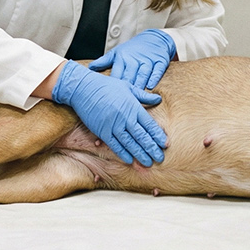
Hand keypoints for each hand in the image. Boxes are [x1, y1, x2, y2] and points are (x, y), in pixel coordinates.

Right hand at [52, 61, 168, 165]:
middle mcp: (125, 118)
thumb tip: (159, 99)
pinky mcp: (102, 131)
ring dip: (139, 154)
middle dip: (152, 149)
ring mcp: (113, 125)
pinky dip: (122, 153)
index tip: (165, 144)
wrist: (84, 88)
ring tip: (148, 163)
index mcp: (133, 107)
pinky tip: (130, 160)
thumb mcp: (128, 86)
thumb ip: (143, 96)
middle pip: (142, 137)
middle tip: (160, 158)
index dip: (158, 136)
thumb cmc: (107, 86)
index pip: (149, 125)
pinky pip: (114, 145)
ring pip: (130, 143)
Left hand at [89, 29, 176, 90]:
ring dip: (139, 85)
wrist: (154, 38)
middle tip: (121, 102)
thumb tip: (90, 68)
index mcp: (122, 58)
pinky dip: (154, 78)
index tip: (108, 96)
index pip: (116, 74)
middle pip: (129, 76)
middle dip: (125, 88)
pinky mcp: (160, 61)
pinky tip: (151, 87)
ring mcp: (148, 60)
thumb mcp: (117, 52)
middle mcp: (134, 59)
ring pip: (142, 74)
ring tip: (135, 97)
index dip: (112, 86)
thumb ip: (104, 61)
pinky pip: (157, 71)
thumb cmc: (132, 49)